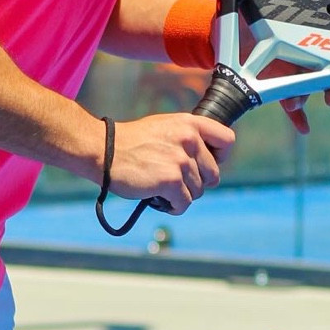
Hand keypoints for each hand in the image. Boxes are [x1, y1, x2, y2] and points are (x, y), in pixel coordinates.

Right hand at [104, 112, 234, 214]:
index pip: (227, 140)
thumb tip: (206, 160)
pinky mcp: (171, 180)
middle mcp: (189, 139)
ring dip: (181, 195)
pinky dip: (173, 206)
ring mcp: (181, 160)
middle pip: (213, 174)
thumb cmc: (130, 142)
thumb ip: (186, 137)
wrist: (103, 150)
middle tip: (175, 181)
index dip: (220, 157)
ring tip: (161, 187)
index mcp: (189, 123)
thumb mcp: (164, 127)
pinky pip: (184, 204)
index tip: (206, 163)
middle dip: (197, 182)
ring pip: (198, 191)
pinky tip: (159, 199)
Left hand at [205, 0, 329, 133]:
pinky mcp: (278, 87)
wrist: (220, 36)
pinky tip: (304, 129)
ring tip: (294, 105)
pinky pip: (294, 105)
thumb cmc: (233, 19)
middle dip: (322, 83)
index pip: (320, 43)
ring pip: (308, 88)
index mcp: (291, 33)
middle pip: (321, 69)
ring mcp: (290, 71)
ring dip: (304, 98)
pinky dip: (300, 118)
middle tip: (315, 91)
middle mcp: (297, 52)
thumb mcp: (230, 3)